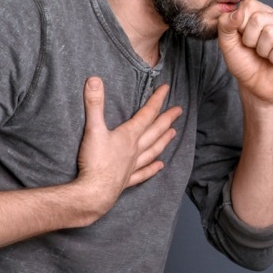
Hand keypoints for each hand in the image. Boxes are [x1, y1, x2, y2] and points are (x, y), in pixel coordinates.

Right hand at [72, 77, 181, 223]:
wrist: (94, 193)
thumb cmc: (95, 162)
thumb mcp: (93, 129)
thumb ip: (95, 104)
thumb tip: (95, 79)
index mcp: (129, 136)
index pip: (147, 114)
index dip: (157, 100)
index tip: (167, 89)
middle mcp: (135, 150)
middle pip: (155, 131)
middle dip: (167, 119)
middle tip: (179, 110)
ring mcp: (132, 166)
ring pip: (153, 150)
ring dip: (164, 140)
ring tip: (174, 133)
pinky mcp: (126, 180)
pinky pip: (143, 173)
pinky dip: (152, 169)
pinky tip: (160, 166)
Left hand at [217, 0, 272, 105]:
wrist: (254, 87)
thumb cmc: (243, 63)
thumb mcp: (227, 43)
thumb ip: (225, 24)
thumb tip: (238, 12)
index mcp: (262, 13)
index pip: (249, 5)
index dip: (240, 25)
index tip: (243, 38)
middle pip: (258, 19)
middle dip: (250, 40)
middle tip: (254, 49)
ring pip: (271, 33)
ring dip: (262, 51)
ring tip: (265, 56)